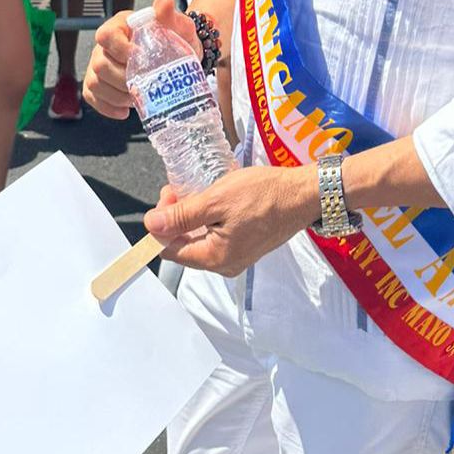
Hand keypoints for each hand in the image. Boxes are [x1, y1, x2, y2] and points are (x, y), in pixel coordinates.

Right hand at [84, 0, 198, 119]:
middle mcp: (104, 45)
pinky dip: (107, 107)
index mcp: (121, 25)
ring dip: (117, 95)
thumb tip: (164, 1)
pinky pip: (92, 97)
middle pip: (99, 64)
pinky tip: (125, 111)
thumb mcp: (179, 26)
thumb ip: (171, 15)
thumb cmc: (175, 39)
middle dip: (122, 79)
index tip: (139, 58)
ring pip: (95, 83)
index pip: (106, 35)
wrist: (178, 57)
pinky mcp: (98, 84)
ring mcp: (98, 64)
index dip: (119, 50)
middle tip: (143, 85)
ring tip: (137, 98)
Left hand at [145, 163, 318, 275]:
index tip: (169, 195)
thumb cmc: (262, 195)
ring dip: (192, 216)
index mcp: (214, 259)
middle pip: (185, 245)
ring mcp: (238, 258)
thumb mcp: (216, 200)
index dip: (162, 223)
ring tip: (195, 191)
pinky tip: (213, 201)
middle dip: (176, 218)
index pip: (170, 249)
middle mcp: (224, 265)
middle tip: (179, 188)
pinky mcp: (247, 246)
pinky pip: (217, 237)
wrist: (303, 194)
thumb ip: (181, 216)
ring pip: (201, 239)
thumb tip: (151, 225)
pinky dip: (209, 220)